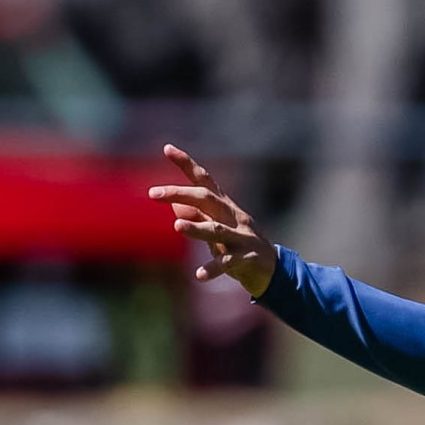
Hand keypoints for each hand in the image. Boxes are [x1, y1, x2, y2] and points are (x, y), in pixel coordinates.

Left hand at [149, 146, 276, 298]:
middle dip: (179, 192)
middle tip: (152, 193)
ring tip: (177, 226)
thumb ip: (198, 216)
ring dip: (196, 228)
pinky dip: (213, 268)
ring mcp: (241, 237)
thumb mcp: (217, 227)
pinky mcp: (246, 258)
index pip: (203, 179)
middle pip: (206, 199)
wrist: (271, 268)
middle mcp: (232, 216)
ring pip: (216, 230)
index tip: (167, 147)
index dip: (186, 163)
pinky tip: (199, 276)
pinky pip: (227, 263)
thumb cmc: (238, 244)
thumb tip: (175, 204)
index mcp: (224, 205)